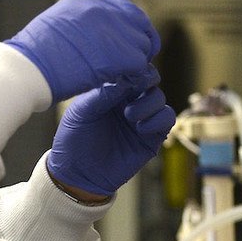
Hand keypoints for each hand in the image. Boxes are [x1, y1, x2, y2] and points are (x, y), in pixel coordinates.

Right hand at [4, 0, 160, 102]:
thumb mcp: (53, 26)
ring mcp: (112, 30)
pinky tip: (123, 82)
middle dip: (139, 40)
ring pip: (142, 44)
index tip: (130, 40)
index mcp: (83, 1)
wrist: (27, 70)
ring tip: (124, 74)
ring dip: (136, 60)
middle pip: (138, 21)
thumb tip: (90, 35)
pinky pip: (140, 64)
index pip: (122, 6)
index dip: (130, 25)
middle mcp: (101, 10)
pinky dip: (135, 74)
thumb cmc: (31, 58)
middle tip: (137, 59)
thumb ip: (76, 24)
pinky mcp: (120, 55)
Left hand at [47, 76, 175, 196]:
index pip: (129, 70)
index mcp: (110, 90)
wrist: (79, 173)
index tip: (131, 69)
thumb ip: (102, 94)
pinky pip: (167, 119)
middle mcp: (127, 101)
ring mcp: (140, 118)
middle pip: (149, 79)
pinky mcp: (151, 136)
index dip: (134, 67)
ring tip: (130, 116)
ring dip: (149, 103)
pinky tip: (140, 128)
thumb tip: (125, 77)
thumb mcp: (82, 112)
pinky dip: (159, 119)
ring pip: (159, 98)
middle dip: (147, 80)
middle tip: (136, 88)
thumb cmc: (74, 139)